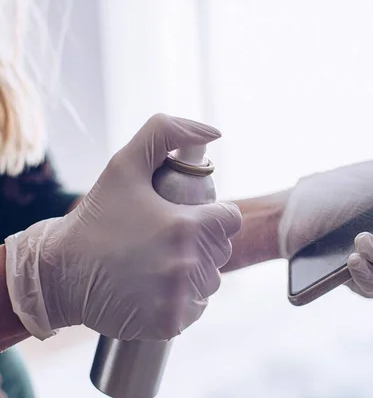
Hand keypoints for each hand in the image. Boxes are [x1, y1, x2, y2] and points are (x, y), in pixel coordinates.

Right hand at [5, 114, 241, 340]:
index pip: (230, 219)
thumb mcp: (124, 164)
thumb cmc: (97, 217)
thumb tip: (214, 130)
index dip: (211, 216)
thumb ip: (166, 133)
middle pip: (220, 251)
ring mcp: (179, 298)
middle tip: (165, 240)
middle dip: (201, 243)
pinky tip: (156, 290)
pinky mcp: (170, 324)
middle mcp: (188, 265)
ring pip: (210, 281)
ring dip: (194, 273)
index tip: (187, 217)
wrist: (60, 272)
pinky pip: (196, 308)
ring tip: (159, 264)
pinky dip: (183, 301)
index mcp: (186, 227)